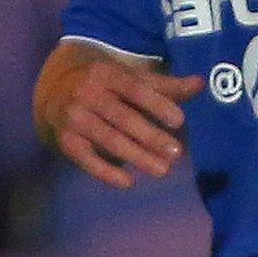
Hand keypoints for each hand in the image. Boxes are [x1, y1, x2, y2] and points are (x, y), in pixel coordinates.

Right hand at [51, 56, 202, 187]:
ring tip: (164, 170)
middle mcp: (87, 94)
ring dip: (136, 156)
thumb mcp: (132, 76)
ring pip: (107, 139)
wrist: (55, 86)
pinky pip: (85, 158)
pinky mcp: (65, 139)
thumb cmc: (108, 82)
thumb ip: (166, 85)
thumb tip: (201, 83)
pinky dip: (105, 171)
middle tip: (177, 153)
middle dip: (150, 136)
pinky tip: (128, 182)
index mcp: (108, 74)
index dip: (157, 104)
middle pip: (122, 118)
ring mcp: (73, 118)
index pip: (135, 89)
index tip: (180, 121)